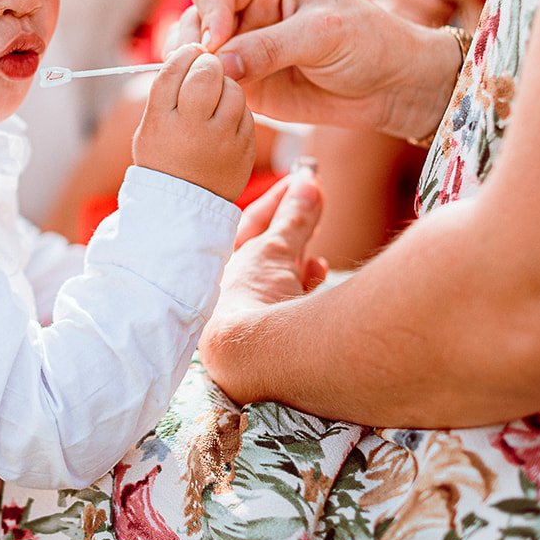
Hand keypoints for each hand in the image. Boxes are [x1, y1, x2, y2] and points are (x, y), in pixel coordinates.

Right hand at [132, 43, 255, 202]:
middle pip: (206, 74)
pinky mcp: (244, 150)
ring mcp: (221, 142)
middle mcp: (191, 130)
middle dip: (208, 63)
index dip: (184, 54)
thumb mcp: (151, 126)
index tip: (190, 51)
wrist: (182, 208)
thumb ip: (167, 91)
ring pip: (233, 90)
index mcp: (161, 122)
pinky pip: (246, 114)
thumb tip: (191, 52)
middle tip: (207, 65)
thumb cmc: (163, 157)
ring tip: (215, 97)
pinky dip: (237, 110)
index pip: (173, 70)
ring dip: (226, 85)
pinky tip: (226, 119)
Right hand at [167, 0, 461, 138]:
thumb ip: (269, 46)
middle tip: (207, 72)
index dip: (207, 14)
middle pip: (194, 22)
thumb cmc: (370, 42)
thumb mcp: (323, 34)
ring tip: (213, 90)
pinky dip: (209, 97)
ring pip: (197, 58)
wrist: (394, 86)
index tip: (216, 42)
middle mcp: (249, 12)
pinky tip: (223, 105)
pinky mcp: (249, 85)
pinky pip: (215, 89)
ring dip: (197, 74)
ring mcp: (245, 50)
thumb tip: (217, 63)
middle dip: (193, 46)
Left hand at [198, 166, 326, 361]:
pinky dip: (305, 287)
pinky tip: (318, 275)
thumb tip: (308, 182)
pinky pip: (291, 304)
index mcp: (220, 268)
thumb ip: (293, 217)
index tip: (302, 179)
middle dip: (292, 229)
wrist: (250, 360)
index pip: (251, 224)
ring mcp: (250, 316)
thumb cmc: (250, 299)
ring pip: (278, 278)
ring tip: (317, 249)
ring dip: (300, 261)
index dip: (278, 201)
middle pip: (265, 251)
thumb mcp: (275, 250)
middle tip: (315, 200)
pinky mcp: (272, 339)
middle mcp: (230, 291)